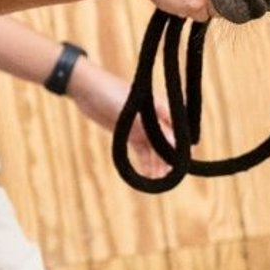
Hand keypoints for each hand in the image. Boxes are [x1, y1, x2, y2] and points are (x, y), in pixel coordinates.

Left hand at [67, 57, 174, 179]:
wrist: (85, 89)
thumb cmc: (111, 92)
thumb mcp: (134, 111)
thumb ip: (155, 127)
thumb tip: (177, 144)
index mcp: (162, 107)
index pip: (180, 129)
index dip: (184, 147)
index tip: (184, 164)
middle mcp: (155, 118)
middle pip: (169, 142)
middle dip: (171, 159)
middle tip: (171, 177)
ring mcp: (142, 126)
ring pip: (156, 150)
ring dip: (158, 164)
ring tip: (159, 180)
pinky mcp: (130, 134)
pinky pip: (142, 151)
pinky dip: (145, 163)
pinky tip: (148, 175)